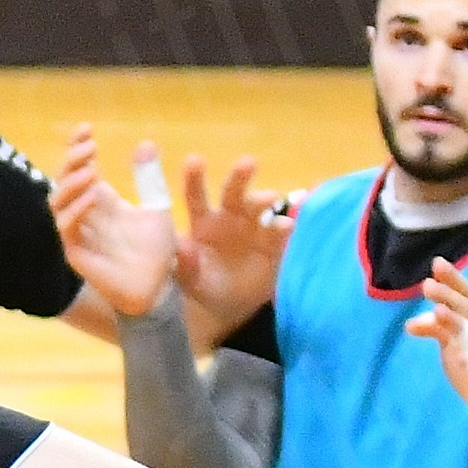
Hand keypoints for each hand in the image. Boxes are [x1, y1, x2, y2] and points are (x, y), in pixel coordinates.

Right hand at [48, 126, 182, 317]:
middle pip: (64, 181)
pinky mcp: (77, 254)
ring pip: (58, 203)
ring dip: (71, 184)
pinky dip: (76, 211)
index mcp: (100, 200)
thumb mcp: (157, 207)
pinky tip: (92, 197)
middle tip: (89, 146)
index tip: (87, 128)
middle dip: (72, 160)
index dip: (77, 147)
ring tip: (91, 169)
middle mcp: (84, 214)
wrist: (158, 289)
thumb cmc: (155, 252)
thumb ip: (149, 179)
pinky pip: (67, 229)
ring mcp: (77, 234)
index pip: (80, 168)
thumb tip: (145, 142)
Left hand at [179, 151, 293, 340]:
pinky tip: (285, 225)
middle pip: (234, 193)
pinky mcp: (273, 245)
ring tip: (270, 198)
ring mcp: (254, 229)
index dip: (195, 178)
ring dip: (264, 200)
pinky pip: (279, 234)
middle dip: (240, 177)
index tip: (194, 161)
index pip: (196, 197)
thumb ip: (184, 263)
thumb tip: (182, 245)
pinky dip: (283, 228)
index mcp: (202, 222)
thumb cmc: (203, 284)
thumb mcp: (188, 279)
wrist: (228, 306)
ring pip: (260, 208)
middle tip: (247, 163)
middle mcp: (229, 218)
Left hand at [403, 258, 467, 436]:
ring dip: (459, 324)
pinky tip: (460, 360)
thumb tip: (409, 323)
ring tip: (439, 313)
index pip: (467, 298)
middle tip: (427, 285)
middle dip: (450, 297)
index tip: (437, 262)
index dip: (453, 280)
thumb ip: (436, 331)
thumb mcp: (454, 347)